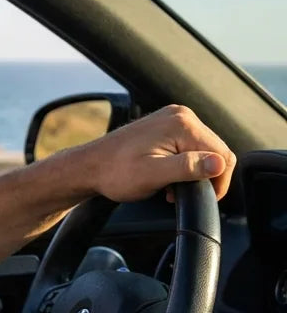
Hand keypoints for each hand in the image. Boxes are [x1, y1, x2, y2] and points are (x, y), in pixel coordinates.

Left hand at [79, 104, 235, 203]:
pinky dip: (184, 165)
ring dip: (193, 172)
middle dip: (203, 177)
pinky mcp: (166, 126)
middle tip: (178, 193)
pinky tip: (167, 176)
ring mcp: (173, 119)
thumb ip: (187, 168)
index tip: (200, 197)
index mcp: (182, 124)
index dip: (218, 182)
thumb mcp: (153, 175)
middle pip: (215, 151)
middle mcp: (181, 115)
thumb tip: (218, 163)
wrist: (89, 167)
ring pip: (203, 151)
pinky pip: (190, 147)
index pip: (223, 155)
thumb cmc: (115, 173)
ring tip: (170, 186)